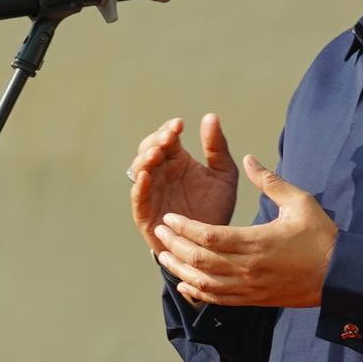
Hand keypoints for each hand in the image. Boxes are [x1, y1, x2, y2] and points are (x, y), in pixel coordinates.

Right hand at [129, 115, 238, 252]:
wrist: (214, 245)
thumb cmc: (216, 208)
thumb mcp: (224, 175)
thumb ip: (218, 148)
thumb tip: (211, 116)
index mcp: (177, 161)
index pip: (166, 138)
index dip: (169, 129)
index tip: (180, 125)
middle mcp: (161, 174)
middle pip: (148, 149)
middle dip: (155, 141)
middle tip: (168, 137)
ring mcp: (151, 192)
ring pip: (139, 170)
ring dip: (145, 159)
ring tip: (156, 153)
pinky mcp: (146, 213)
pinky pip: (138, 197)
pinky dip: (139, 186)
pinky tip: (145, 176)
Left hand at [155, 151, 339, 307]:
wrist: (339, 276)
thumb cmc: (321, 237)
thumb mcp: (299, 202)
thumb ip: (270, 181)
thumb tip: (248, 159)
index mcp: (257, 242)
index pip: (209, 236)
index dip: (185, 227)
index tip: (169, 217)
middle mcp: (248, 268)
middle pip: (200, 260)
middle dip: (175, 245)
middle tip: (159, 231)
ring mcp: (249, 288)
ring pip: (203, 283)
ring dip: (180, 270)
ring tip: (163, 255)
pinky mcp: (252, 299)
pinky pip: (217, 300)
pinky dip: (196, 293)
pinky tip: (183, 283)